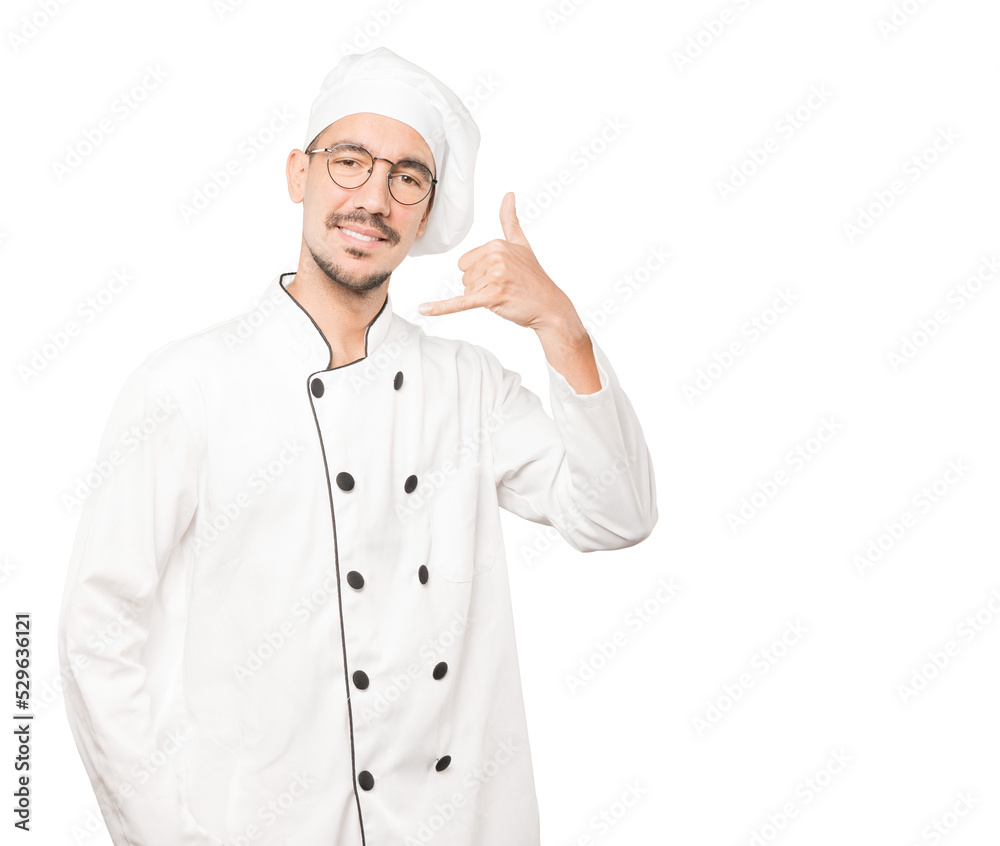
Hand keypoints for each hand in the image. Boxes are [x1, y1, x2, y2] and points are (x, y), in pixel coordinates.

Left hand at [417, 192, 576, 333]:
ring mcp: (494, 278)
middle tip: (503, 288)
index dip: (479, 273)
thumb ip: (510, 220)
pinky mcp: (492, 297)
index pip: (464, 262)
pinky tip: (423, 310)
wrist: (549, 306)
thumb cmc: (533, 278)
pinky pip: (460, 302)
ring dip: (482, 298)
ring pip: (467, 291)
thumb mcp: (522, 244)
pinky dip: (441, 308)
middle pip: (464, 277)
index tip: (501, 276)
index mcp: (496, 244)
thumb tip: (508, 194)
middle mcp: (494, 258)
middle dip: (480, 287)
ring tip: (504, 296)